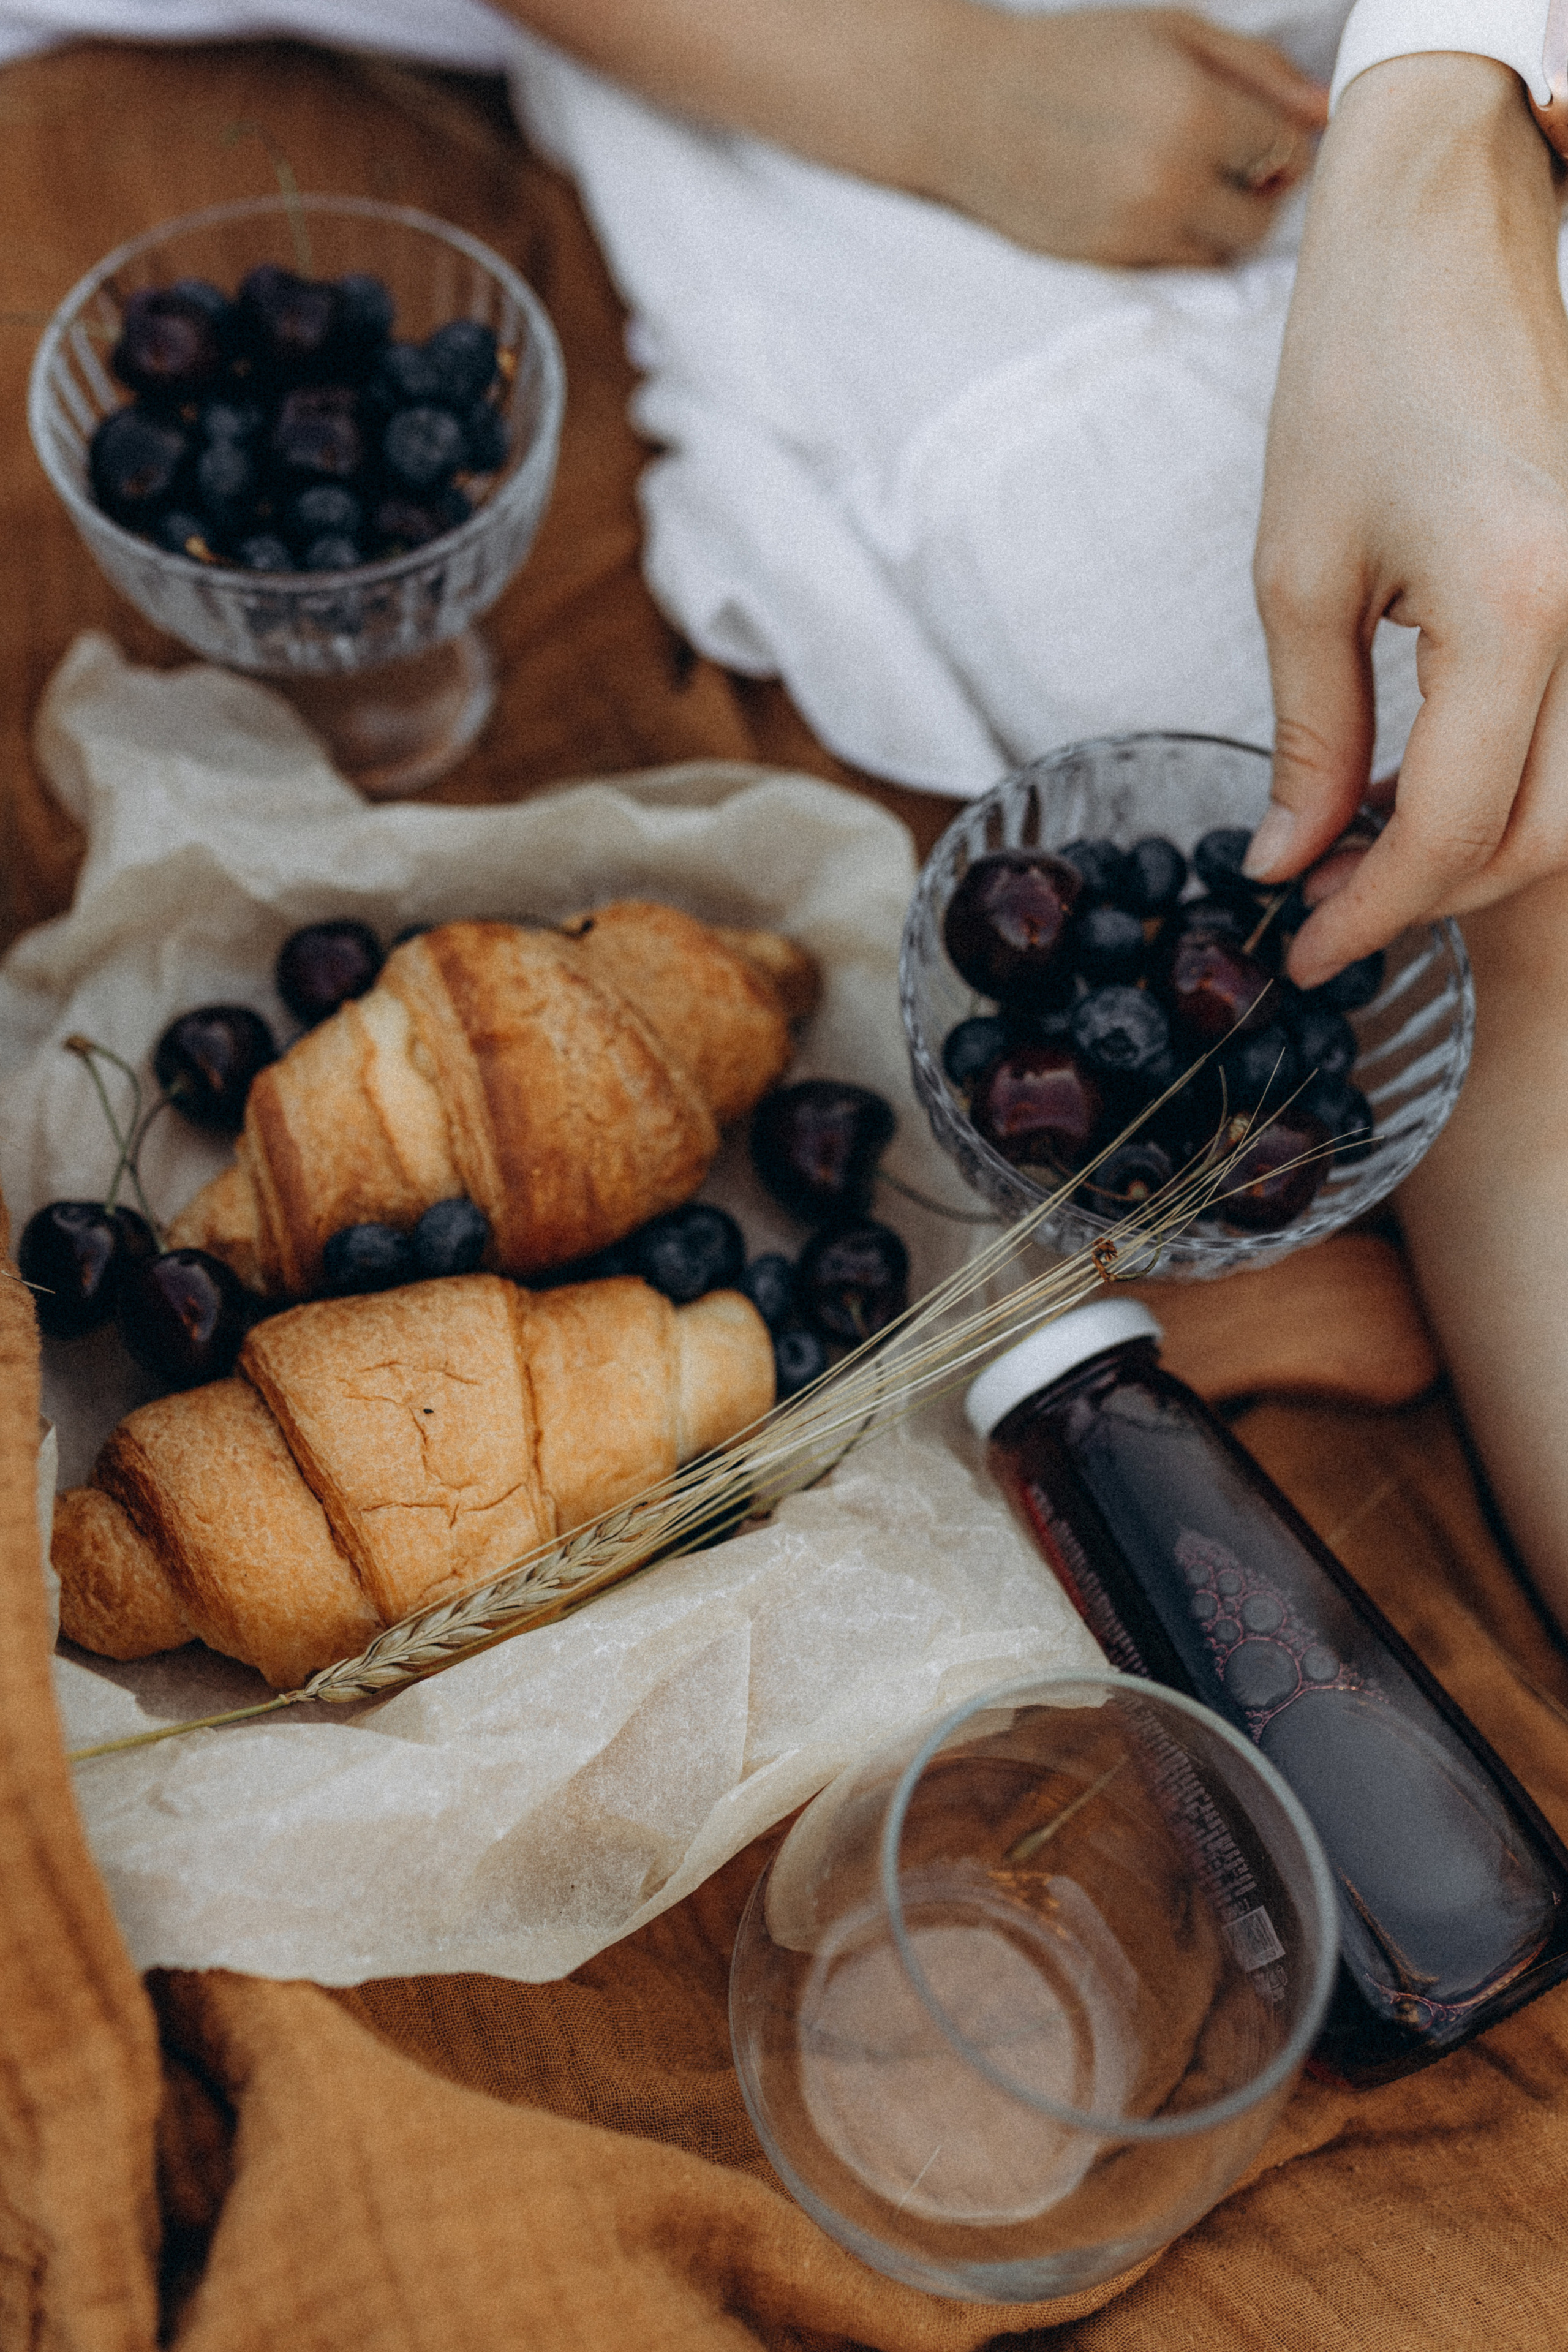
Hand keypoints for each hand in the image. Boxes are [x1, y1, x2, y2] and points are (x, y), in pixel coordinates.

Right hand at [934, 8, 1327, 263]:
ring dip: (1223, 221)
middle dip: (1261, 189)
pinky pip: (1180, 264)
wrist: (968, 107)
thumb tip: (1325, 111)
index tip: (1261, 126)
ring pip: (1223, 250)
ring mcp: (1138, 229)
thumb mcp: (1172, 31)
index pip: (1287, 150)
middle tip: (1233, 159)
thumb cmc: (1075, 53)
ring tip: (1190, 179)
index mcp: (1196, 110)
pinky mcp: (1110, 261)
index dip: (1283, 139)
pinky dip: (1184, 238)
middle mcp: (1172, 179)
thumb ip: (1256, 69)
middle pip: (1263, 215)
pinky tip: (1154, 198)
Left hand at [1250, 54, 1567, 985]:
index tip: (1300, 953)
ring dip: (1478, 856)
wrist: (1445, 239)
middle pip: (1542, 837)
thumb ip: (1310, 736)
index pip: (1452, 826)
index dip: (1371, 914)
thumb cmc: (1358, 378)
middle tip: (1326, 914)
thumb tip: (1289, 862)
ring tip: (1363, 862)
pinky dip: (1513, 789)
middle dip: (1430, 898)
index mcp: (1522, 605)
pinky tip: (1425, 793)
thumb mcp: (1300, 572)